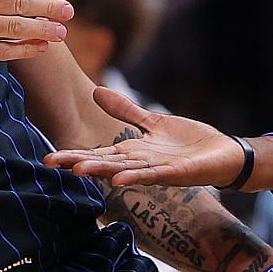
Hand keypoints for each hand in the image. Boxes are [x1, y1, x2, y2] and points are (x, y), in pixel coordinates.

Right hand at [45, 89, 261, 187]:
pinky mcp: (176, 172)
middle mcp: (140, 163)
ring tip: (79, 170)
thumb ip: (125, 111)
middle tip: (51, 163)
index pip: (98, 153)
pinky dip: (135, 176)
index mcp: (133, 151)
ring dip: (102, 171)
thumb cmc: (188, 143)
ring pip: (124, 170)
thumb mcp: (152, 122)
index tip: (49, 158)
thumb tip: (96, 92)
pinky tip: (119, 179)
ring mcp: (157, 169)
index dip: (74, 155)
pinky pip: (153, 175)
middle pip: (105, 162)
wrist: (223, 155)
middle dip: (79, 162)